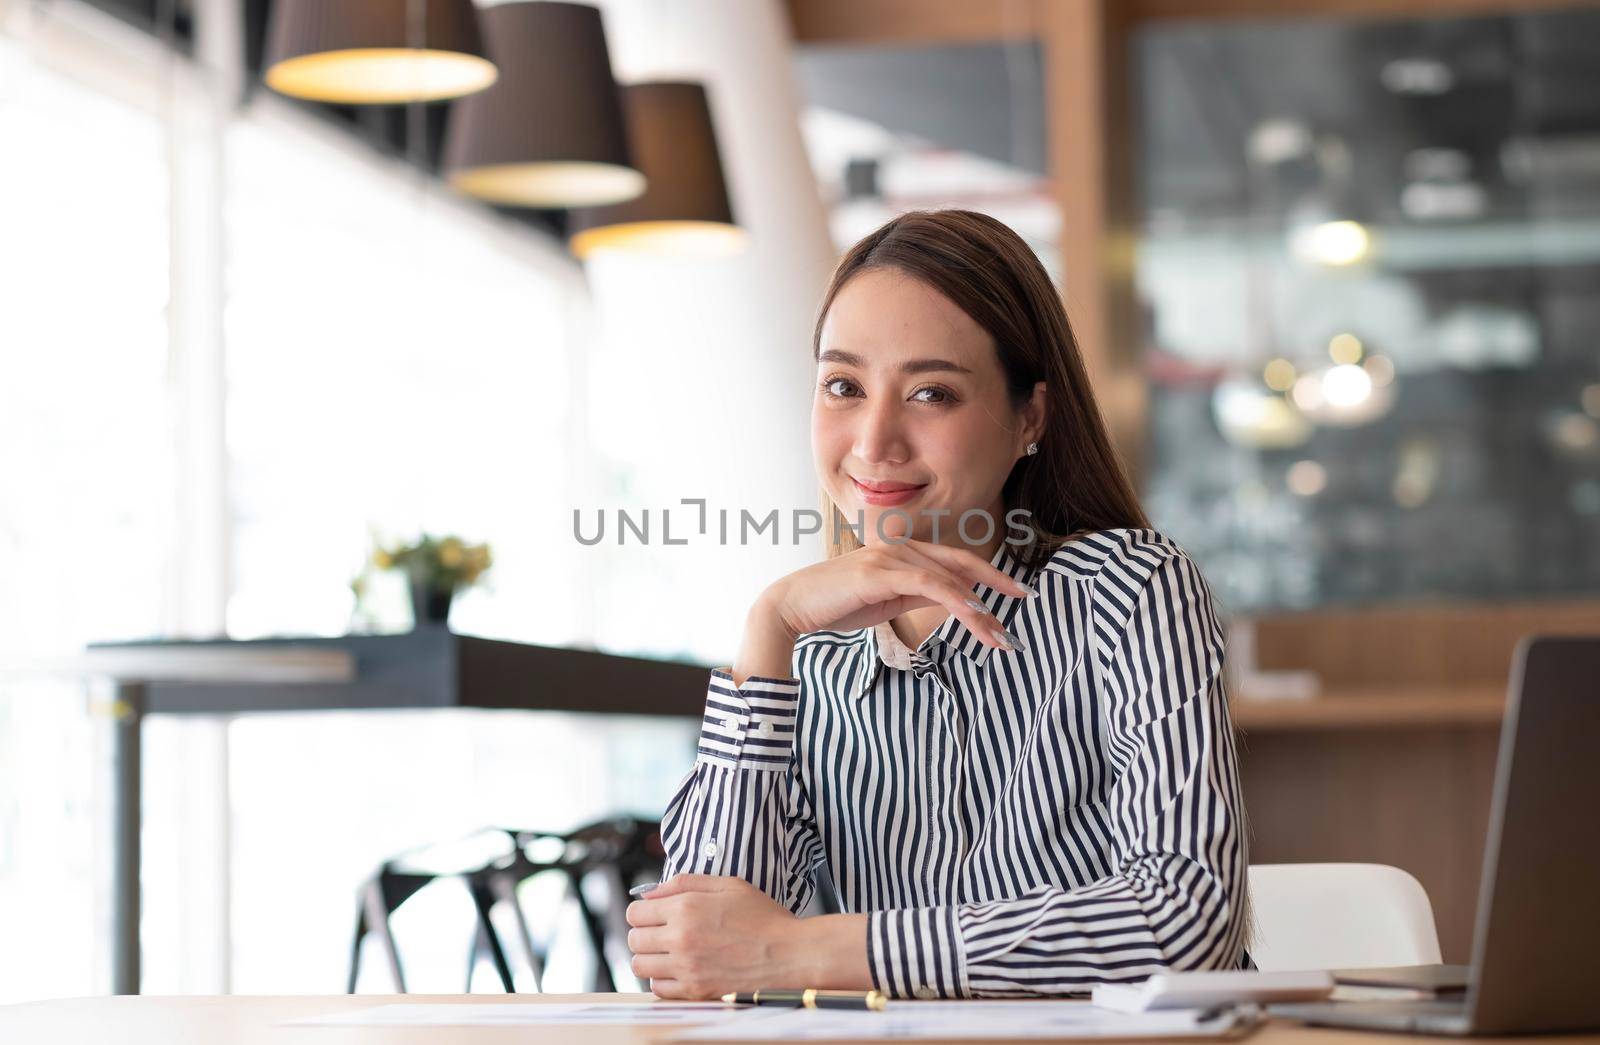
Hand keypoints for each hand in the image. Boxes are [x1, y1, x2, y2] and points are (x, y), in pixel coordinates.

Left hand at [625, 874, 810, 999]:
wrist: (789, 954)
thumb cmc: (763, 917)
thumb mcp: (728, 885)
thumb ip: (685, 883)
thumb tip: (649, 893)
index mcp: (686, 908)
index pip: (635, 913)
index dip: (642, 911)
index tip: (653, 914)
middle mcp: (680, 939)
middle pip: (633, 939)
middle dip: (643, 933)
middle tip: (661, 933)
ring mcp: (686, 967)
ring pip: (640, 965)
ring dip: (650, 957)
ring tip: (668, 952)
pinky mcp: (695, 990)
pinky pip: (658, 988)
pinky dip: (663, 979)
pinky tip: (679, 969)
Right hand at [760, 515, 1032, 649]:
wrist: (792, 607)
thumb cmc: (836, 605)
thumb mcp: (886, 601)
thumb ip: (916, 594)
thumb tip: (949, 599)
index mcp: (902, 552)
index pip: (954, 560)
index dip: (987, 574)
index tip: (1015, 592)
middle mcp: (899, 547)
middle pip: (960, 562)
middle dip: (995, 582)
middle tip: (1025, 598)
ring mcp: (889, 556)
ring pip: (947, 578)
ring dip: (978, 606)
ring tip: (999, 632)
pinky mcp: (879, 572)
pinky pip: (926, 583)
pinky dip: (954, 597)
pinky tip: (974, 613)